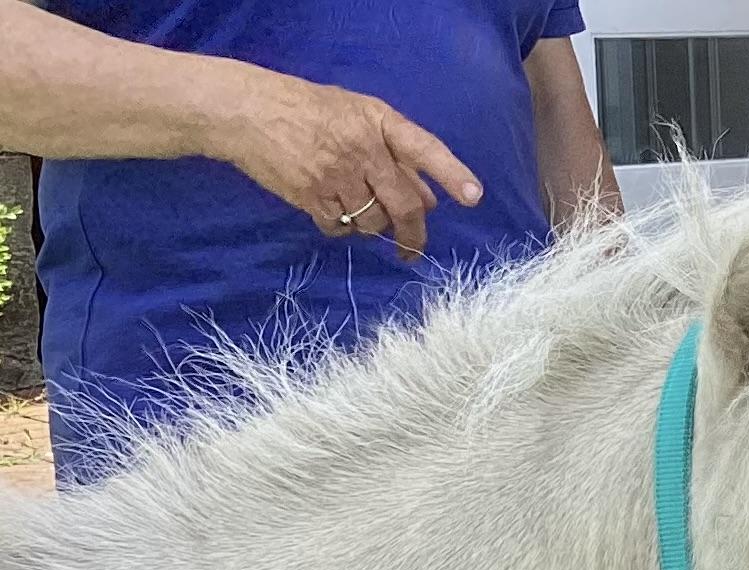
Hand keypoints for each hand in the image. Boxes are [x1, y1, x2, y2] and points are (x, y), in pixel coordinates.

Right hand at [207, 61, 482, 258]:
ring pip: (373, 221)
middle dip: (414, 234)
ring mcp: (338, 174)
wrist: (248, 111)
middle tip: (412, 252)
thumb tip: (431, 200)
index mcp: (378, 121)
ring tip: (353, 207)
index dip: (451, 173)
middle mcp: (362, 147)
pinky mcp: (313, 196)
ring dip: (371, 226)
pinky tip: (329, 208)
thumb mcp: (356, 117)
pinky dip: (341, 228)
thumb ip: (395, 156)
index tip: (473, 197)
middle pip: (404, 204)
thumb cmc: (309, 111)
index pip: (423, 148)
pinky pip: (342, 228)